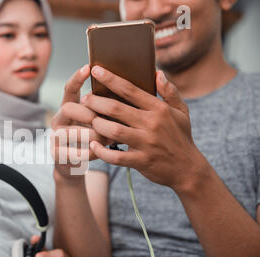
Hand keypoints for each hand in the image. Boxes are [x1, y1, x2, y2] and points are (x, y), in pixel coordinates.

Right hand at [50, 64, 113, 179]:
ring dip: (89, 135)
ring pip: (69, 132)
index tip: (88, 68)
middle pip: (67, 108)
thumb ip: (105, 108)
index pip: (69, 89)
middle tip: (101, 119)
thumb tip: (126, 91)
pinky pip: (71, 152)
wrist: (75, 164)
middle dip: (86, 112)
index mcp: (69, 107)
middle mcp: (59, 119)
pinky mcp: (57, 154)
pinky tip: (99, 151)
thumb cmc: (93, 138)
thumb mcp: (97, 121)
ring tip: (107, 139)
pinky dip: (87, 152)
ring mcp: (55, 137)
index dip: (77, 78)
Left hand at [85, 66, 207, 191]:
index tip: (96, 70)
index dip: (111, 79)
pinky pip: (116, 156)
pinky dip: (102, 151)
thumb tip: (158, 73)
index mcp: (159, 109)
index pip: (131, 90)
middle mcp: (152, 124)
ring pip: (113, 131)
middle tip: (86, 99)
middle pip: (116, 108)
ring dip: (98, 125)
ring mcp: (146, 143)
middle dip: (96, 102)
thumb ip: (170, 92)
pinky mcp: (141, 161)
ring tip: (91, 120)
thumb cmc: (181, 137)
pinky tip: (94, 144)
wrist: (188, 169)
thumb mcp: (182, 112)